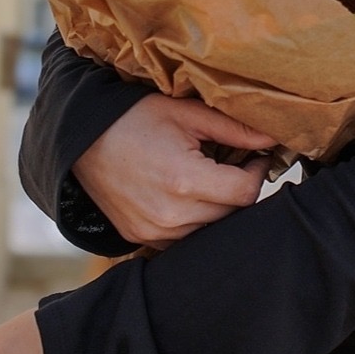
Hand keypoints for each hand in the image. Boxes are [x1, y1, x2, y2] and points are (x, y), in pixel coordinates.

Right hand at [72, 94, 277, 247]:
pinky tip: (187, 195)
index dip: (258, 173)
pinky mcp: (142, 239)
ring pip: (210, 229)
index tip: (255, 157)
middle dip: (239, 189)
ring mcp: (154, 232)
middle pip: (231, 213)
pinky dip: (194, 220)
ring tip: (209, 178)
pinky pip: (185, 238)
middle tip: (235, 164)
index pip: (245, 192)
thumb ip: (233, 129)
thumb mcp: (185, 114)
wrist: (80, 141)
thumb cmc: (133, 119)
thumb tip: (274, 137)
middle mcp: (170, 216)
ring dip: (218, 207)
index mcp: (184, 181)